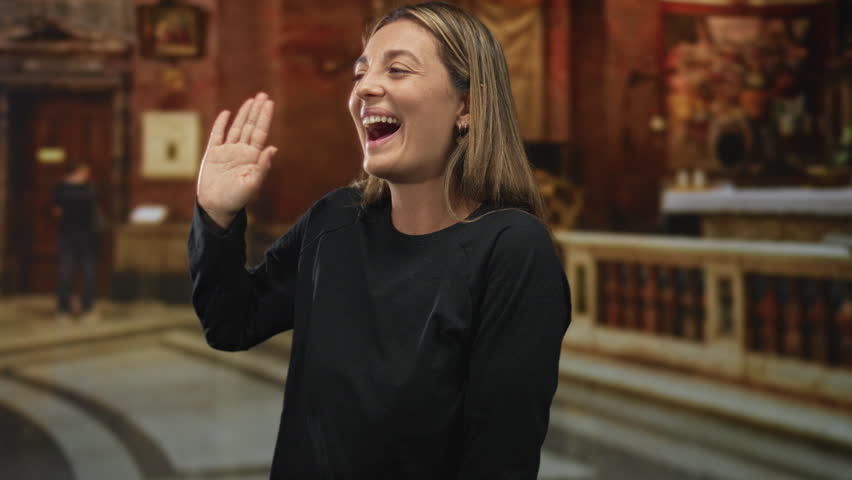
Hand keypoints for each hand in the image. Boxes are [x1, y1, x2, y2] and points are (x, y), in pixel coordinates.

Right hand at [197, 92, 276, 227]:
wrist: (216, 206)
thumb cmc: (237, 199)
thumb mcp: (252, 184)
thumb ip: (263, 166)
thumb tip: (273, 148)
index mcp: (252, 157)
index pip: (260, 133)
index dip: (264, 117)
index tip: (269, 103)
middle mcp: (241, 151)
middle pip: (250, 126)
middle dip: (256, 111)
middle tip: (263, 95)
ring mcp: (227, 151)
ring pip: (236, 128)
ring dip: (243, 114)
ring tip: (251, 100)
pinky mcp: (213, 154)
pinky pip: (217, 135)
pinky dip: (221, 124)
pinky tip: (226, 114)